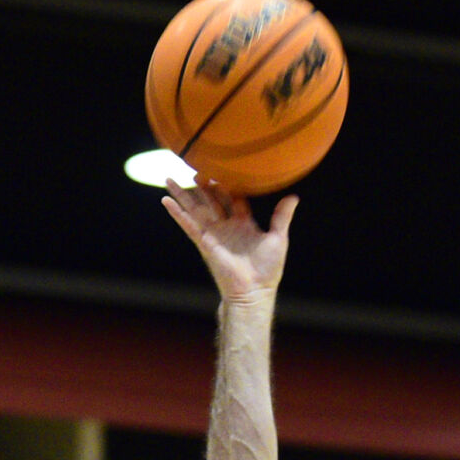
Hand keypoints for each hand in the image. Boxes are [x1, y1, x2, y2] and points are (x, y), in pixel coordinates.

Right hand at [161, 180, 297, 301]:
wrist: (254, 290)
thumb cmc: (267, 269)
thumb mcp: (278, 238)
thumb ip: (282, 216)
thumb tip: (294, 197)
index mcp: (243, 224)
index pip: (232, 199)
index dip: (227, 186)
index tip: (222, 170)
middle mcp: (226, 227)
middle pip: (210, 201)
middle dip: (202, 186)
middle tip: (196, 169)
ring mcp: (213, 234)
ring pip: (195, 209)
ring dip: (182, 194)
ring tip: (169, 178)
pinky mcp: (204, 242)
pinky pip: (188, 225)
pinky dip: (177, 213)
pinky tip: (165, 200)